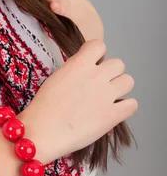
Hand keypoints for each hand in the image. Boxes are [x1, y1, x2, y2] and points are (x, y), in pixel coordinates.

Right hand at [18, 40, 137, 164]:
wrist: (43, 131)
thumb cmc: (44, 105)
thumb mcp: (58, 76)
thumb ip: (76, 69)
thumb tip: (87, 71)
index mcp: (80, 63)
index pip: (99, 45)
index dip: (97, 55)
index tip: (92, 64)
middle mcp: (96, 75)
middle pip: (119, 64)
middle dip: (111, 72)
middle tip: (101, 84)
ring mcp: (106, 95)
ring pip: (129, 81)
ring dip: (120, 87)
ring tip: (110, 97)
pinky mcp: (113, 115)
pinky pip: (132, 104)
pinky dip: (125, 107)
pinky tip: (114, 111)